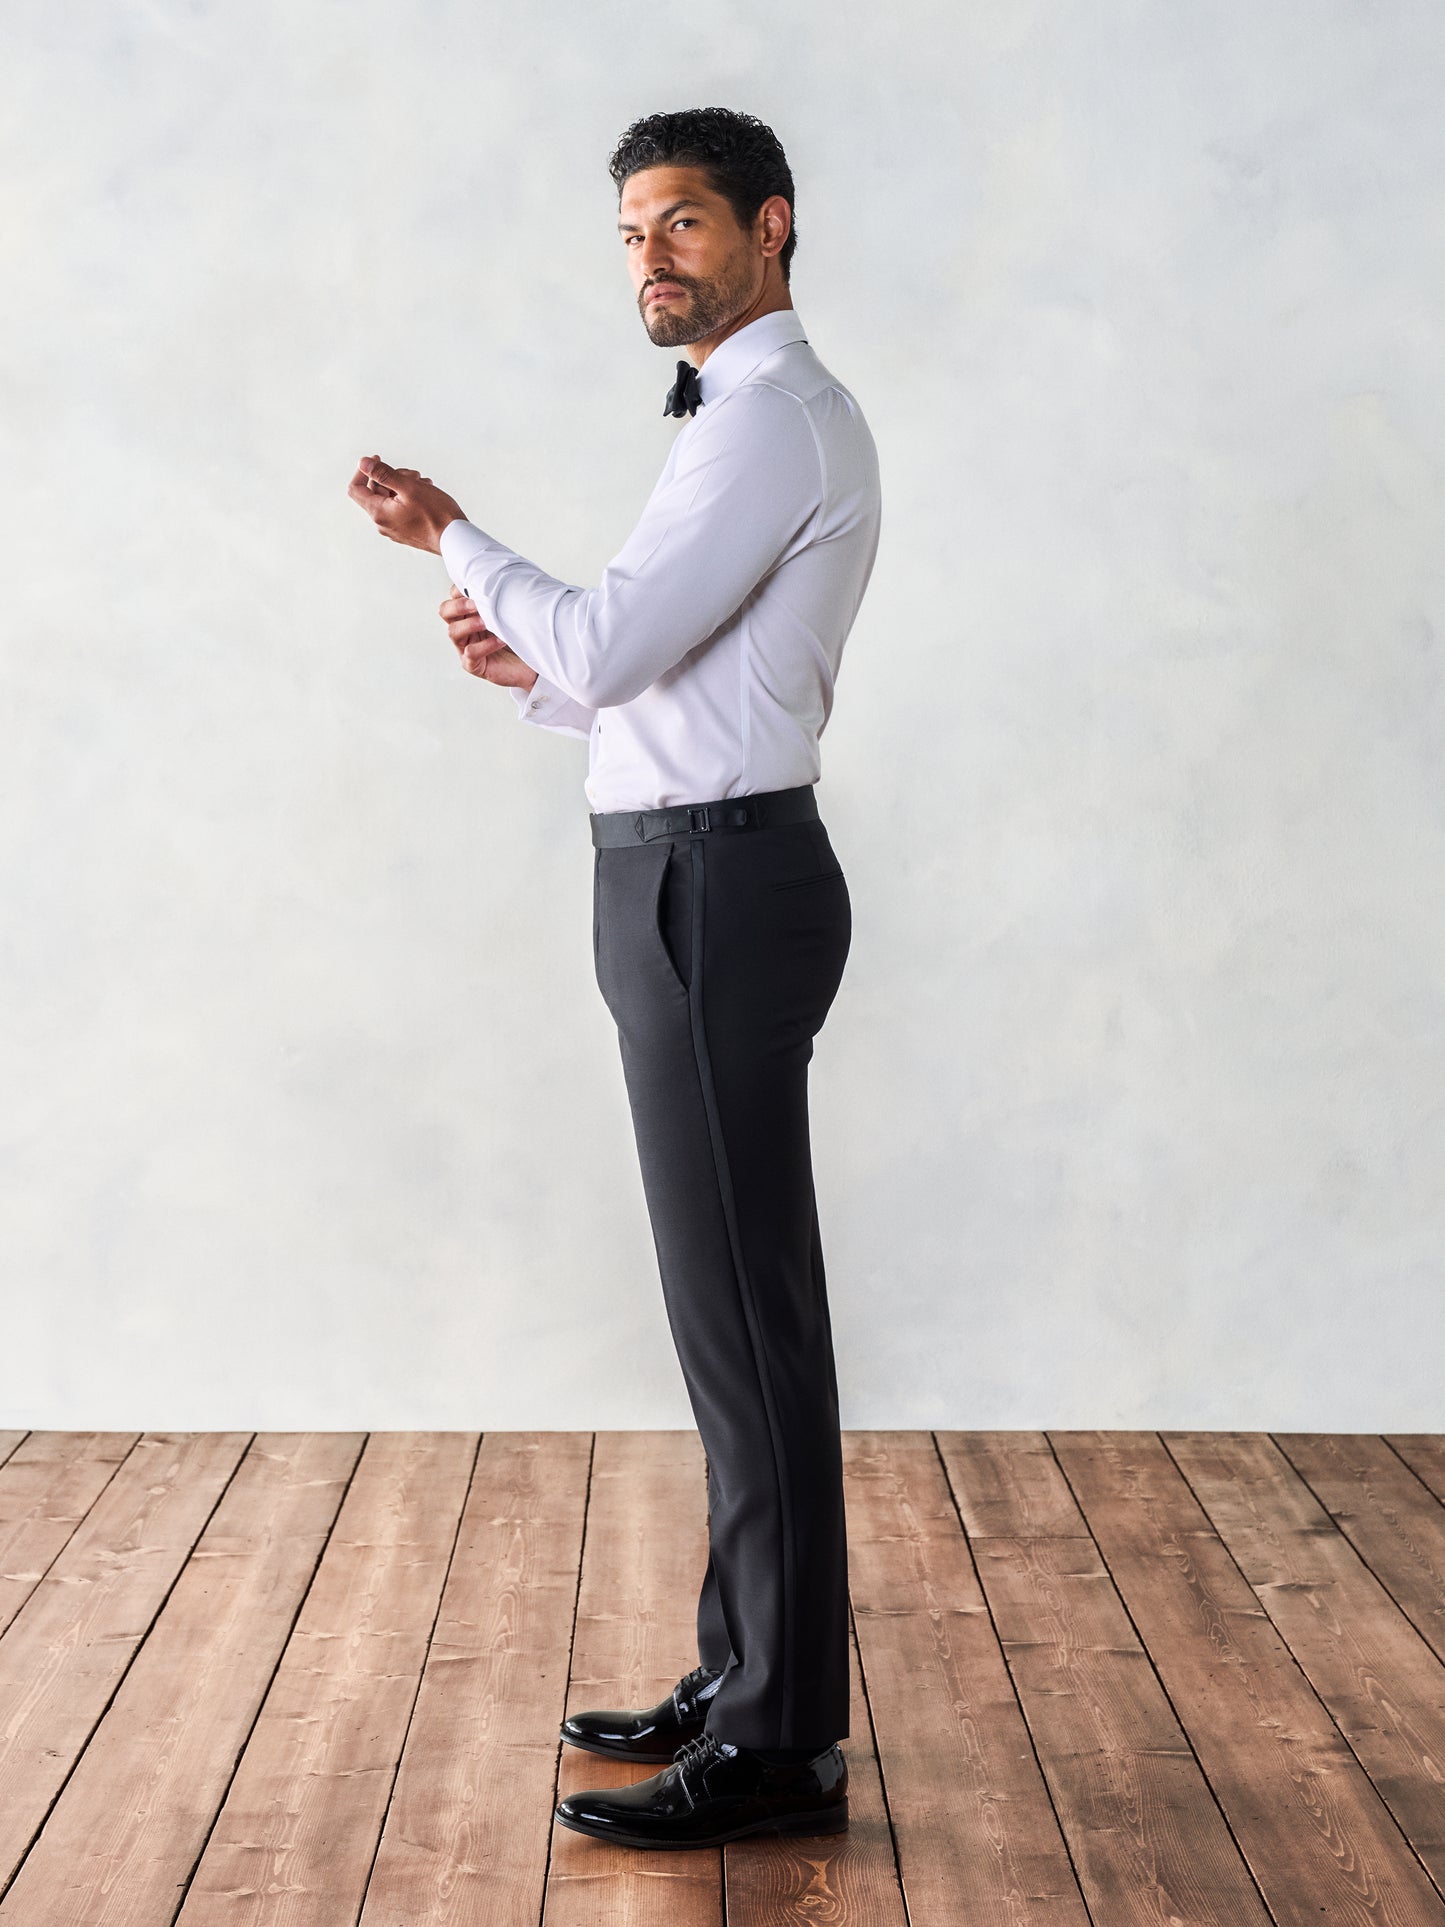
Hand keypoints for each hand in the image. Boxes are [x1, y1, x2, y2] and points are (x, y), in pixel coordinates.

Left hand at [348, 454, 465, 553]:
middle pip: (376, 492)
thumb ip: (383, 473)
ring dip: (404, 486)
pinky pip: (400, 509)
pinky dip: (410, 497)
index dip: (364, 471)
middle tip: (412, 474)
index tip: (377, 460)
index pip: (356, 489)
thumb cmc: (436, 514)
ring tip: (423, 483)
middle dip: (391, 477)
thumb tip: (363, 463)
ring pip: (391, 499)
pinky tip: (426, 493)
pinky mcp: (406, 531)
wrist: (456, 539)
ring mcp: (394, 529)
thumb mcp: (408, 487)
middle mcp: (383, 524)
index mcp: (379, 513)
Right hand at [440, 584, 538, 689]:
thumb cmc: (520, 636)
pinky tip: (500, 640)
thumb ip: (500, 597)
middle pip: (445, 611)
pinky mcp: (473, 665)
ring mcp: (466, 647)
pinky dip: (485, 645)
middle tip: (476, 603)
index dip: (460, 590)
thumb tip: (498, 577)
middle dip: (458, 606)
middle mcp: (465, 629)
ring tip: (488, 622)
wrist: (533, 663)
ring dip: (470, 624)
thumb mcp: (510, 611)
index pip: (453, 596)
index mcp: (469, 613)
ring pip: (453, 632)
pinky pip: (470, 653)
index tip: (476, 586)